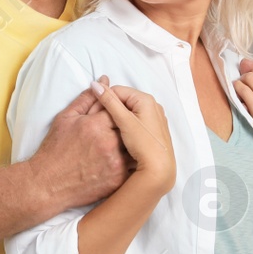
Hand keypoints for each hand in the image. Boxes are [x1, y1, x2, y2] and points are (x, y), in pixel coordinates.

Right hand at [31, 84, 131, 208]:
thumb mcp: (66, 118)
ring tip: (123, 142)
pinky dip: (132, 158)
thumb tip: (103, 82)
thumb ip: (87, 98)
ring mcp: (116, 163)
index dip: (114, 110)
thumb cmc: (55, 150)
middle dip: (125, 125)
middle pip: (129, 126)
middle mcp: (109, 144)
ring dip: (132, 142)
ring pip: (136, 146)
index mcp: (96, 125)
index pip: (118, 109)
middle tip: (114, 130)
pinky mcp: (119, 179)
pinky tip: (122, 157)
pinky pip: (134, 164)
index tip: (108, 116)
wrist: (49, 184)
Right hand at [90, 77, 174, 194]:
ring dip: (117, 117)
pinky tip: (121, 136)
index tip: (93, 112)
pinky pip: (136, 121)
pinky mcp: (153, 129)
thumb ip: (109, 101)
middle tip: (100, 122)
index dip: (103, 100)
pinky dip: (126, 125)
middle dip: (110, 109)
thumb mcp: (123, 121)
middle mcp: (153, 106)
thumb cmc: (143, 144)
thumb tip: (96, 85)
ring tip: (109, 130)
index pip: (118, 91)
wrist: (159, 168)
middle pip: (124, 100)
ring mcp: (154, 118)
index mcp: (146, 99)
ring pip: (129, 111)